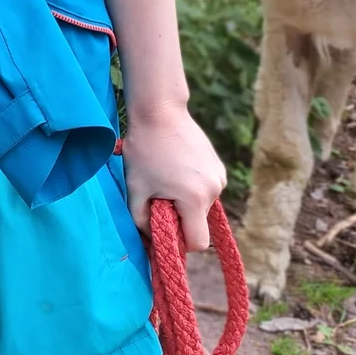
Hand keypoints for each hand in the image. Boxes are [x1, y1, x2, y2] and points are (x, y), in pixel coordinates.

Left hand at [123, 107, 227, 251]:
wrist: (160, 112)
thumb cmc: (144, 150)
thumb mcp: (135, 188)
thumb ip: (141, 220)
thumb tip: (150, 241)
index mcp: (195, 199)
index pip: (198, 242)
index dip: (179, 242)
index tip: (163, 228)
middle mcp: (214, 190)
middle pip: (199, 222)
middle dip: (180, 218)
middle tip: (158, 196)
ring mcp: (219, 177)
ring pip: (202, 206)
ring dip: (185, 201)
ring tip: (165, 177)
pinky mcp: (218, 167)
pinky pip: (206, 189)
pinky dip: (192, 187)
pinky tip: (175, 168)